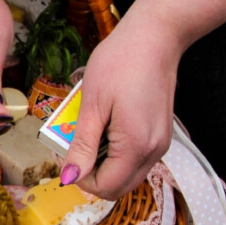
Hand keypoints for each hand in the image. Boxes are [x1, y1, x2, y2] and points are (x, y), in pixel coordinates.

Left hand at [60, 18, 180, 198]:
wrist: (155, 37)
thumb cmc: (121, 63)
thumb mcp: (92, 105)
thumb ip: (82, 146)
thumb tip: (69, 177)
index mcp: (136, 146)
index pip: (105, 187)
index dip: (79, 178)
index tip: (64, 155)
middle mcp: (154, 151)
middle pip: (118, 186)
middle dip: (91, 174)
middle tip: (72, 146)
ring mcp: (160, 143)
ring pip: (127, 174)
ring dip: (103, 162)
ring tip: (88, 132)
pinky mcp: (160, 134)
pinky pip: (135, 157)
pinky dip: (115, 152)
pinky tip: (104, 126)